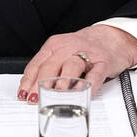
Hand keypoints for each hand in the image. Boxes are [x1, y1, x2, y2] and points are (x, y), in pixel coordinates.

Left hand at [17, 25, 136, 102]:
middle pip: (51, 66)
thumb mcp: (62, 53)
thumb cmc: (84, 48)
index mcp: (55, 45)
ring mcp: (87, 54)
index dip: (28, 81)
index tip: (24, 95)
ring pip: (71, 66)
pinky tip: (83, 93)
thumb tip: (31, 90)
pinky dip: (89, 85)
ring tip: (57, 95)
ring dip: (63, 81)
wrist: (112, 37)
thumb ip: (48, 68)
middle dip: (41, 84)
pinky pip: (95, 74)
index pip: (37, 64)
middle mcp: (69, 47)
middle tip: (36, 99)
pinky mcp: (103, 62)